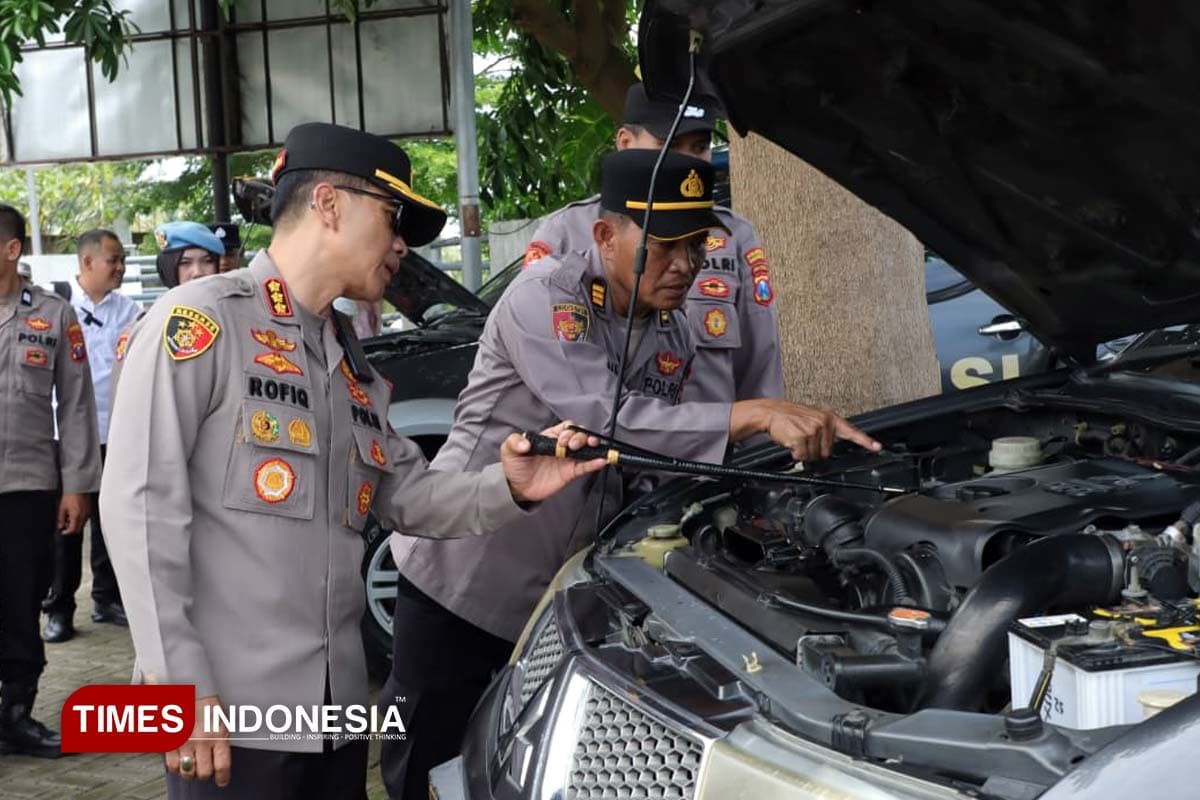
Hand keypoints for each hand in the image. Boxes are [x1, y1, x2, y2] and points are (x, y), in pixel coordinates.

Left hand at [57, 493, 90, 534]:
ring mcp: (87, 513)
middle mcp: (83, 516)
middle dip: (71, 528)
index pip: (73, 530)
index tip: (63, 532)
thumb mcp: (62, 508)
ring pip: (82, 524)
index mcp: (76, 516)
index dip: (67, 532)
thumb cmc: (70, 496)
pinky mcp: (89, 510)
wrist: (78, 488)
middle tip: (65, 524)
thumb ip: (61, 519)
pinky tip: (75, 513)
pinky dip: (79, 519)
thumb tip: (60, 525)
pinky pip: (85, 518)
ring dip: (76, 524)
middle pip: (78, 528)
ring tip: (69, 517)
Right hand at [166, 695, 229, 786]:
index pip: (222, 766)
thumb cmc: (207, 705)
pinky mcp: (170, 742)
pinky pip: (172, 766)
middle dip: (205, 774)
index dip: (222, 778)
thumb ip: (220, 741)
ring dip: (190, 773)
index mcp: (219, 735)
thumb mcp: (221, 721)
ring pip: (187, 773)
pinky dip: (175, 768)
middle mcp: (202, 741)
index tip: (222, 781)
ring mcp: (185, 743)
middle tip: (205, 769)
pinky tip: (180, 761)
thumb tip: (220, 763)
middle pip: (204, 774)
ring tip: (192, 766)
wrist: (188, 688)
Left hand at [500, 420, 607, 502]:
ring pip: (586, 448)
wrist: (516, 487)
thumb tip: (525, 443)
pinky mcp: (570, 472)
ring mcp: (567, 459)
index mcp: (550, 437)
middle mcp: (561, 446)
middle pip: (579, 435)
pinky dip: (594, 463)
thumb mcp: (509, 449)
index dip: (568, 430)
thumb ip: (515, 442)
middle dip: (581, 436)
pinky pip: (585, 466)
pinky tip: (600, 461)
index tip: (562, 440)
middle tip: (573, 445)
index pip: (566, 427)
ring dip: (592, 445)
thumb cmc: (514, 466)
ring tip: (592, 446)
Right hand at [731, 400, 881, 460]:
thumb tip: (829, 451)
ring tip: (796, 438)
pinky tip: (791, 441)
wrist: (770, 412)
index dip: (865, 441)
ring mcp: (814, 429)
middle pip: (827, 452)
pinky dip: (795, 453)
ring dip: (803, 452)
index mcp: (829, 418)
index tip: (877, 447)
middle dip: (815, 451)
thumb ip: (825, 433)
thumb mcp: (811, 419)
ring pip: (814, 455)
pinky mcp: (802, 436)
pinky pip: (802, 455)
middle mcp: (824, 422)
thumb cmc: (790, 418)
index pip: (851, 431)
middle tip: (804, 440)